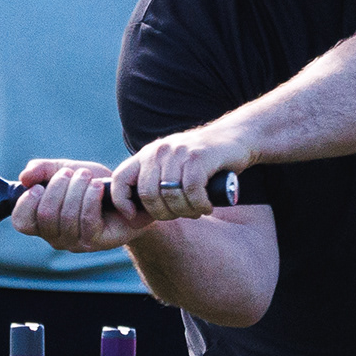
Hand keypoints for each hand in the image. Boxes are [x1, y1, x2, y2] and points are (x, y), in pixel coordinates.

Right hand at [11, 158, 155, 251]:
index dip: (26, 202)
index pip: (21, 221)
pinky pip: (86, 220)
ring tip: (87, 176)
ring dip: (76, 189)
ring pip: (66, 216)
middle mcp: (55, 236)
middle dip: (58, 187)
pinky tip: (97, 186)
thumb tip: (24, 177)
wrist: (128, 196)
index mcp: (42, 220)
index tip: (39, 185)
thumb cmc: (93, 185)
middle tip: (73, 173)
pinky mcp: (94, 241)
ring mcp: (74, 242)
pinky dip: (90, 198)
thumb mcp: (66, 169)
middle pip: (45, 214)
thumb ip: (42, 169)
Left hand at [110, 125, 252, 224]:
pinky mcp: (197, 156)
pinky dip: (200, 205)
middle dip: (164, 214)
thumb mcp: (174, 168)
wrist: (236, 138)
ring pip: (170, 195)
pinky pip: (192, 191)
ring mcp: (177, 152)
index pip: (120, 179)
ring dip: (186, 211)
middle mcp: (158, 151)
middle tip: (182, 215)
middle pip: (147, 194)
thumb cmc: (204, 162)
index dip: (121, 202)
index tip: (135, 218)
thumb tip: (136, 216)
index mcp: (147, 155)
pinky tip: (208, 206)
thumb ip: (156, 184)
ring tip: (198, 210)